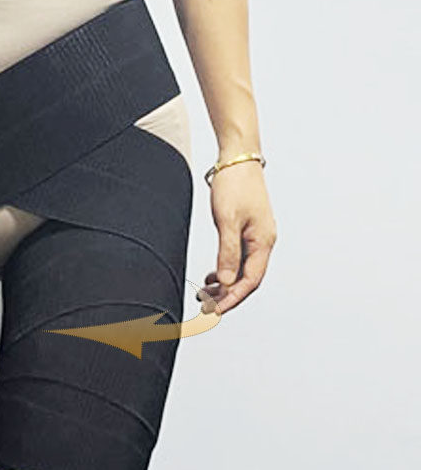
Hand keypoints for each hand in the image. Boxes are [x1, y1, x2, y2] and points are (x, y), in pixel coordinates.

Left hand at [200, 159, 276, 314]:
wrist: (237, 159)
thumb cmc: (235, 185)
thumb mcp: (227, 220)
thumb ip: (227, 252)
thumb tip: (227, 282)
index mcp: (263, 242)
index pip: (251, 280)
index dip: (233, 298)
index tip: (216, 311)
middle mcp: (263, 242)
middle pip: (247, 278)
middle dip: (228, 295)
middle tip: (206, 307)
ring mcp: (256, 236)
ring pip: (242, 269)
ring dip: (225, 284)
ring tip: (205, 294)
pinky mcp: (246, 230)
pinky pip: (238, 258)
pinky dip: (225, 269)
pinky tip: (212, 276)